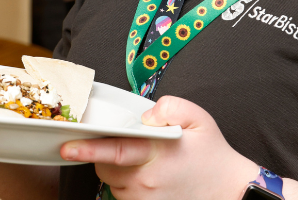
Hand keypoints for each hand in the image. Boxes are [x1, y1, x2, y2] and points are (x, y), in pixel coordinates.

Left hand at [60, 96, 256, 199]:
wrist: (229, 190)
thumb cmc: (211, 153)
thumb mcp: (199, 118)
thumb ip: (171, 107)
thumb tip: (147, 116)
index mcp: (158, 154)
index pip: (117, 150)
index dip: (89, 148)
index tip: (68, 146)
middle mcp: (147, 181)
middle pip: (106, 165)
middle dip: (106, 152)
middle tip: (129, 142)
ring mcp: (144, 199)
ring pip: (112, 181)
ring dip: (117, 169)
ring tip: (144, 161)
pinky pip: (121, 195)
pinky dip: (126, 184)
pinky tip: (148, 176)